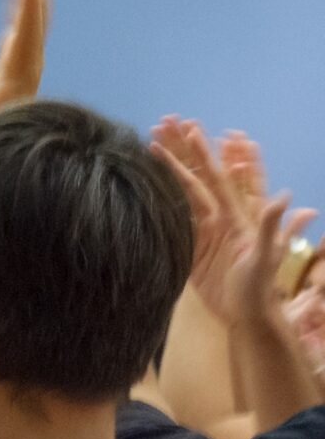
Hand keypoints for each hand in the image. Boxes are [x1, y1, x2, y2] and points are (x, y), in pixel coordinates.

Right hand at [150, 119, 314, 323]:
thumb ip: (272, 228)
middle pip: (194, 175)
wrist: (246, 317)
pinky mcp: (190, 246)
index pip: (216, 178)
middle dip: (180, 148)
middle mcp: (217, 216)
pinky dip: (161, 196)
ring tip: (150, 141)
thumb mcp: (267, 258)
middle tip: (164, 122)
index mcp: (234, 215)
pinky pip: (173, 215)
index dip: (204, 153)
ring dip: (168, 166)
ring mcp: (202, 230)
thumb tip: (290, 197)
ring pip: (182, 190)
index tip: (191, 129)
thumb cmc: (259, 289)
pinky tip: (147, 183)